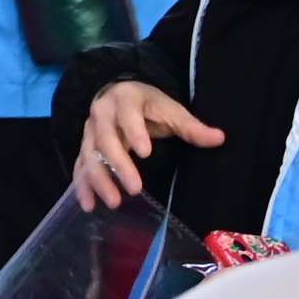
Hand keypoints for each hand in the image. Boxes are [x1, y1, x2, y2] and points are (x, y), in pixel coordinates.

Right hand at [72, 81, 218, 209]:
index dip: (135, 133)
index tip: (146, 154)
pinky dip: (82, 185)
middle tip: (135, 189)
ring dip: (99, 179)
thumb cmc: (150, 105)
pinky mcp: (84, 146)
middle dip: (118, 165)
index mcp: (126, 100)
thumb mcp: (171, 110)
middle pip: (106, 140)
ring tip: (114, 202)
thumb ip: (191, 127)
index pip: (128, 115)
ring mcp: (89, 131)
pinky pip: (79, 166)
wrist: (119, 93)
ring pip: (89, 155)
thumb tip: (219, 138)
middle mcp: (102, 113)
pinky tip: (88, 205)